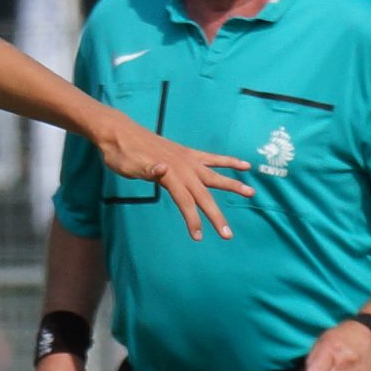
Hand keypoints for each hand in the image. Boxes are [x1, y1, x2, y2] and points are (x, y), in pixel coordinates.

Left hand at [93, 115, 253, 240]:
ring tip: (251, 193)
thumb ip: (148, 168)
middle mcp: (183, 167)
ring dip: (233, 185)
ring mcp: (187, 159)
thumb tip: (162, 169)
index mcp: (170, 174)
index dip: (192, 220)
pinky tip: (244, 165)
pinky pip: (212, 159)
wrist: (119, 133)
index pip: (185, 201)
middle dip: (216, 215)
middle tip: (228, 235)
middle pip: (203, 195)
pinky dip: (228, 162)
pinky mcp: (187, 153)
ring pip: (215, 176)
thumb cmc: (122, 154)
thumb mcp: (129, 165)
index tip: (198, 237)